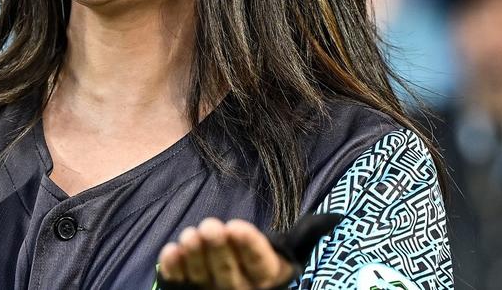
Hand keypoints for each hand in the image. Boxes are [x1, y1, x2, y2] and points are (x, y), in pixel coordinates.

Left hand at [157, 218, 294, 289]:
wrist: (233, 284)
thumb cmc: (257, 263)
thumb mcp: (282, 253)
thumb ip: (303, 235)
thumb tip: (331, 219)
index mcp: (267, 280)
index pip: (260, 264)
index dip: (248, 246)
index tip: (236, 226)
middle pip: (229, 273)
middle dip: (218, 249)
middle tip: (210, 226)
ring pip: (202, 278)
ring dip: (194, 257)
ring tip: (190, 235)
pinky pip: (179, 282)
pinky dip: (173, 269)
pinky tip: (170, 251)